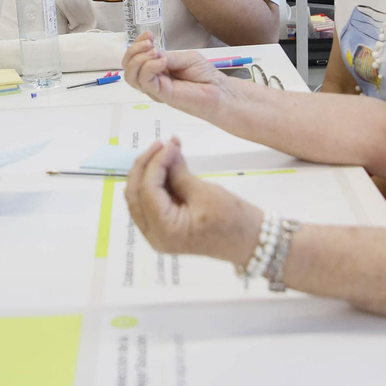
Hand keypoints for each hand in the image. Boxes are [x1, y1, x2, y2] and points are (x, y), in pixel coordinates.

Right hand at [122, 34, 232, 117]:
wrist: (219, 91)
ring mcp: (155, 87)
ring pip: (131, 76)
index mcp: (156, 67)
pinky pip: (145, 81)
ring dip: (138, 59)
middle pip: (128, 66)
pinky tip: (162, 62)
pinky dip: (149, 67)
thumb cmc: (205, 75)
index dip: (137, 43)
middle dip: (133, 50)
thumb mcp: (185, 58)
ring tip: (154, 51)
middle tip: (149, 43)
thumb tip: (151, 51)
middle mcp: (152, 78)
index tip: (148, 34)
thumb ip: (167, 55)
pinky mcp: (160, 95)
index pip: (135, 56)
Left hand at [124, 138, 262, 262]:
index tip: (168, 144)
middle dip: (144, 166)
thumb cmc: (233, 220)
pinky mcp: (164, 227)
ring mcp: (157, 233)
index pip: (147, 190)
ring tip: (164, 150)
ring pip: (139, 197)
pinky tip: (167, 163)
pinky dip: (157, 182)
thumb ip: (179, 173)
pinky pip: (151, 202)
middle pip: (135, 195)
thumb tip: (167, 150)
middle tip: (160, 144)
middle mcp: (154, 235)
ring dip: (149, 172)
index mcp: (164, 230)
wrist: (250, 241)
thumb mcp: (204, 193)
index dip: (155, 163)